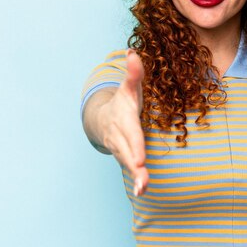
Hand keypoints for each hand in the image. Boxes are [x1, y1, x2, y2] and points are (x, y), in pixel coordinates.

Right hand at [97, 49, 148, 195]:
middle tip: (143, 181)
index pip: (131, 133)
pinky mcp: (124, 156)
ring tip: (143, 190)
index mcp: (124, 119)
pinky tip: (143, 192)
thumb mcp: (128, 87)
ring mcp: (120, 148)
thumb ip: (134, 73)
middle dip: (135, 167)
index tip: (140, 158)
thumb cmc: (122, 101)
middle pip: (128, 152)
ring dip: (136, 178)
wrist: (103, 117)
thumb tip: (133, 53)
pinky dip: (136, 181)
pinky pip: (130, 169)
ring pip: (127, 163)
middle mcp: (120, 136)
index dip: (135, 145)